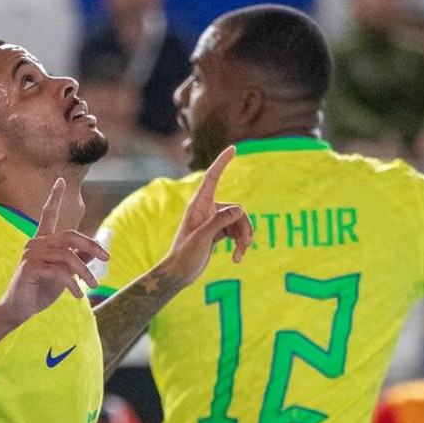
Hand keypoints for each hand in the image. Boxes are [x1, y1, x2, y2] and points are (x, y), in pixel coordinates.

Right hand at [0, 178, 109, 325]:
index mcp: (42, 241)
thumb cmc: (41, 290)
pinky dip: (72, 284)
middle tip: (106, 258)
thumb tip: (95, 250)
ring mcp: (30, 254)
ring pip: (67, 256)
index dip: (54, 197)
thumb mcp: (65, 274)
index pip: (48, 215)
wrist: (19, 310)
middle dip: (91, 245)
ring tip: (94, 286)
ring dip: (85, 272)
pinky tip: (78, 295)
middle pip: (69, 236)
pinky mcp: (29, 267)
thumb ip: (77, 261)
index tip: (60, 180)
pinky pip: (58, 271)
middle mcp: (35, 243)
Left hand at [159, 146, 252, 288]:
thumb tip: (239, 210)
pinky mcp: (217, 232)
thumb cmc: (185, 255)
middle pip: (237, 209)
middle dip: (244, 226)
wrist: (179, 274)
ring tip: (240, 255)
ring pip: (239, 221)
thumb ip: (220, 221)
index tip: (233, 148)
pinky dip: (239, 243)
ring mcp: (212, 221)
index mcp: (199, 205)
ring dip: (243, 238)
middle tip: (245, 244)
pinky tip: (237, 258)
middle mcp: (206, 209)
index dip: (222, 162)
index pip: (212, 178)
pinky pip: (235, 231)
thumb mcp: (203, 237)